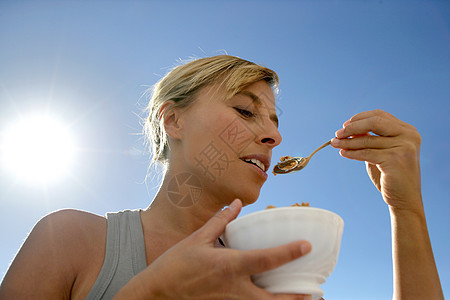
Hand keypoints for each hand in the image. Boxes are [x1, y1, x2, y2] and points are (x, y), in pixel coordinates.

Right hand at [114, 199, 311, 299]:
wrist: (155, 293)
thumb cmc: (175, 264)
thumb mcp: (197, 239)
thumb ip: (220, 221)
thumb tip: (237, 204)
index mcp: (229, 266)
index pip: (266, 260)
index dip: (289, 252)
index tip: (307, 245)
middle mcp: (234, 288)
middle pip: (273, 299)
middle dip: (295, 297)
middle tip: (313, 292)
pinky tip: (268, 299)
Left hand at [331, 109, 422, 212]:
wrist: (405, 199)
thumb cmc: (391, 176)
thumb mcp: (379, 153)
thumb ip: (368, 140)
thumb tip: (348, 129)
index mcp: (407, 131)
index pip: (380, 115)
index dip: (360, 118)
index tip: (345, 125)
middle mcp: (408, 135)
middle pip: (374, 122)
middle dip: (352, 127)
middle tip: (338, 133)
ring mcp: (403, 146)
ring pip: (367, 139)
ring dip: (347, 141)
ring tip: (335, 143)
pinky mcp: (395, 158)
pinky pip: (366, 153)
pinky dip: (352, 152)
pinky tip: (343, 153)